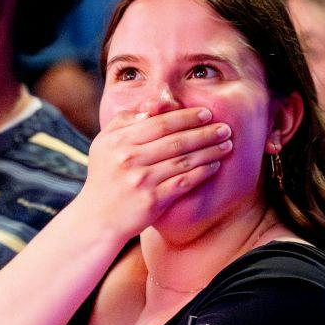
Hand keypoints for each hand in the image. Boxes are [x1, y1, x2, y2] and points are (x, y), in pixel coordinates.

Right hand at [70, 105, 233, 242]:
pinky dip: (202, 172)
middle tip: (225, 128)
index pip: (160, 123)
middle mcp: (129, 159)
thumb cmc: (105, 175)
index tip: (206, 113)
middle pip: (176, 140)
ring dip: (209, 151)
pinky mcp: (152, 201)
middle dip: (205, 132)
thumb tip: (153, 106)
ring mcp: (141, 180)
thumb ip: (126, 120)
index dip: (186, 117)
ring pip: (184, 160)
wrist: (98, 218)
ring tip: (226, 144)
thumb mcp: (105, 143)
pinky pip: (183, 182)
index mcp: (119, 141)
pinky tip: (215, 166)